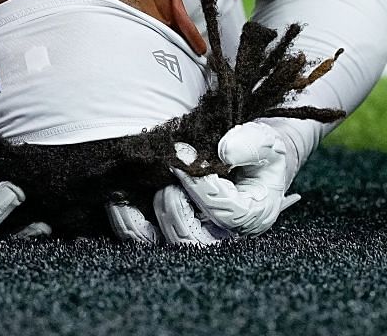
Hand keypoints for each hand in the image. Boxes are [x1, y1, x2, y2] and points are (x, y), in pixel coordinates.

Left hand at [106, 124, 300, 247]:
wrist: (254, 157)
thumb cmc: (260, 152)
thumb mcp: (267, 142)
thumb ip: (250, 144)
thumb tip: (225, 152)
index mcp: (251, 216)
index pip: (223, 211)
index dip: (199, 184)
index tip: (180, 155)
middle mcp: (223, 234)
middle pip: (192, 239)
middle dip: (174, 204)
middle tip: (167, 169)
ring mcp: (196, 233)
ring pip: (164, 243)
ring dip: (148, 215)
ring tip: (145, 183)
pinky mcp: (170, 228)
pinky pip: (142, 237)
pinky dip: (126, 220)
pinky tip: (119, 195)